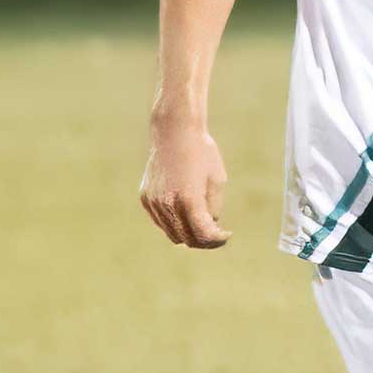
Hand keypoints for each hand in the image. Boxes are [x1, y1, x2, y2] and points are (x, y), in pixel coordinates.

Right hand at [140, 118, 229, 247]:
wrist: (174, 131)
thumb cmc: (201, 153)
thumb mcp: (217, 180)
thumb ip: (214, 208)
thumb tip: (209, 227)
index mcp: (189, 200)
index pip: (204, 234)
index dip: (218, 240)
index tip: (226, 234)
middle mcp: (168, 204)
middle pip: (187, 239)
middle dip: (204, 241)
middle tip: (216, 234)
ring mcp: (154, 202)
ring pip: (173, 234)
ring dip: (189, 234)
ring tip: (203, 225)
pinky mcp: (146, 198)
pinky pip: (161, 222)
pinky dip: (174, 224)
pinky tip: (186, 214)